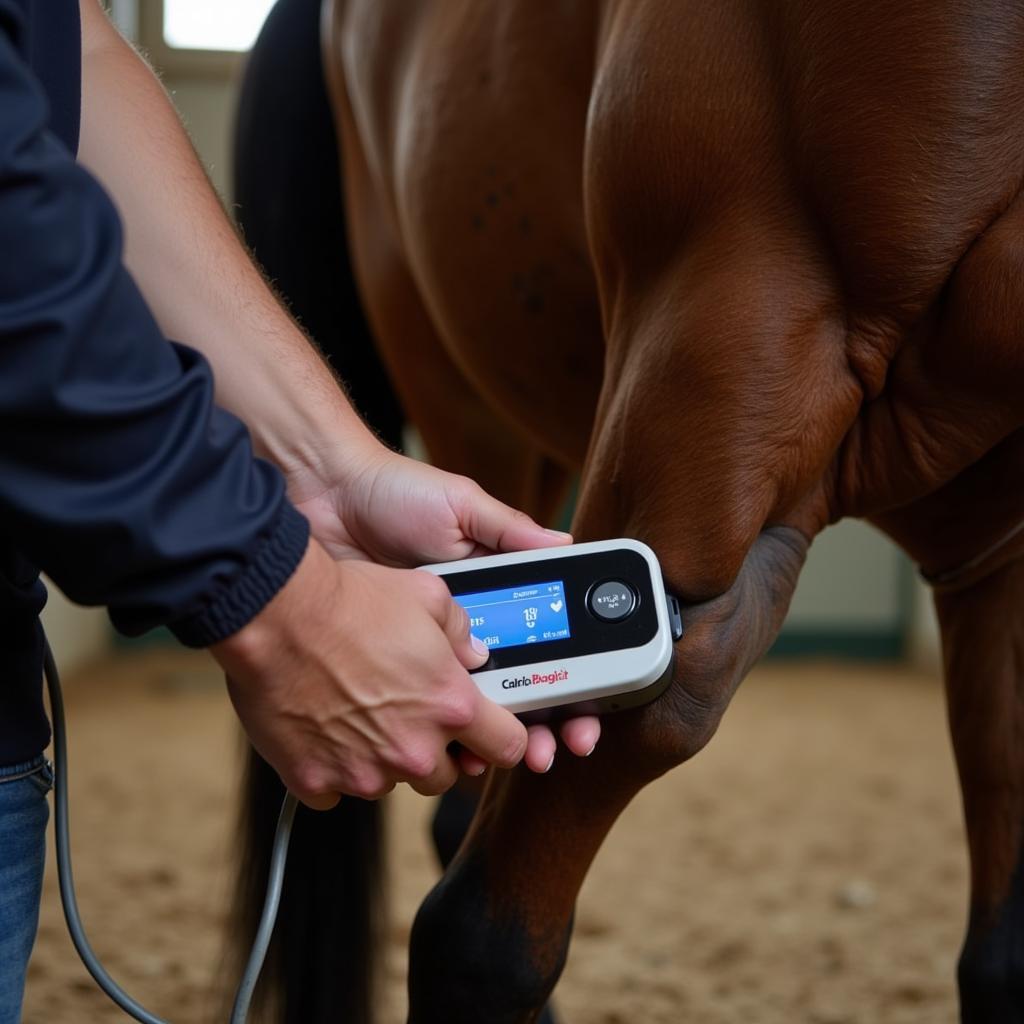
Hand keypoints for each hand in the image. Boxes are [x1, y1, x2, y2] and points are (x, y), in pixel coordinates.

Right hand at [213, 540, 542, 808]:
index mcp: (450, 705)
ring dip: (382, 757)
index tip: (488, 732)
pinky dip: (332, 767)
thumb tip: (472, 654)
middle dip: (433, 749)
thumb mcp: (426, 596)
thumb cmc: (349, 601)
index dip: (500, 739)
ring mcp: (363, 772)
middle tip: (406, 711)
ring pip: (390, 782)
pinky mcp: (315, 782)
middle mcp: (413, 749)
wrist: (276, 614)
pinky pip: (336, 790)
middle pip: (445, 774)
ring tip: (356, 711)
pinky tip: (321, 726)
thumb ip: (461, 632)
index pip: (508, 748)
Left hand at [283, 442, 600, 768]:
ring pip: (466, 710)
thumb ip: (510, 530)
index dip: (566, 682)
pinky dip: (433, 735)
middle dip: (537, 725)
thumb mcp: (461, 506)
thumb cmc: (393, 494)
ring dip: (487, 741)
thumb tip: (564, 542)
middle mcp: (461, 626)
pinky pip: (413, 706)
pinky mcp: (384, 661)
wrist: (323, 497)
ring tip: (497, 757)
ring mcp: (422, 650)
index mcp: (489, 592)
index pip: (539, 646)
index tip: (582, 713)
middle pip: (511, 688)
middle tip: (546, 749)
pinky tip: (448, 752)